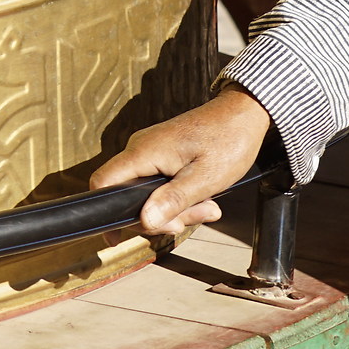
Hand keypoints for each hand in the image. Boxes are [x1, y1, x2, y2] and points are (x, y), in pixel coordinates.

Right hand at [89, 86, 273, 235]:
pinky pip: (159, 184)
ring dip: (174, 209)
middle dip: (157, 216)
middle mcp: (141, 149)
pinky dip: (178, 197)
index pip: (104, 182)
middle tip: (188, 220)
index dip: (107, 212)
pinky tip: (201, 199)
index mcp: (144, 152)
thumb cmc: (229, 139)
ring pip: (147, 193)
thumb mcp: (205, 178)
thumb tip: (144, 220)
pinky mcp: (163, 155)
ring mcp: (151, 151)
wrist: (244, 113)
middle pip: (128, 195)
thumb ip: (173, 200)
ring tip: (206, 207)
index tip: (120, 235)